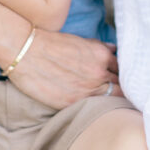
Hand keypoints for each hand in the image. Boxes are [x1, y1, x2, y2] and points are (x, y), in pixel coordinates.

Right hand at [7, 27, 121, 108]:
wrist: (25, 51)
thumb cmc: (50, 44)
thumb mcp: (79, 41)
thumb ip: (99, 48)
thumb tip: (114, 51)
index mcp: (102, 55)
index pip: (124, 69)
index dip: (124, 74)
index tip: (124, 78)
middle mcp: (99, 73)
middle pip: (122, 86)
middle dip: (123, 88)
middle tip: (122, 91)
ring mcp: (87, 89)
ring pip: (111, 99)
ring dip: (112, 99)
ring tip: (111, 101)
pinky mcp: (73, 103)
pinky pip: (93, 108)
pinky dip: (98, 108)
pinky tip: (97, 107)